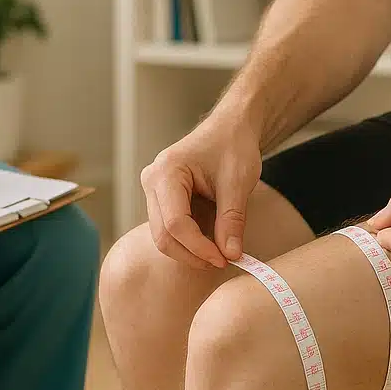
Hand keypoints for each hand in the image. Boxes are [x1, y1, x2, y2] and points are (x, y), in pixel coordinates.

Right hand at [141, 113, 262, 268]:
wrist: (232, 127)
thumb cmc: (234, 146)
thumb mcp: (238, 183)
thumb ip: (232, 220)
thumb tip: (231, 254)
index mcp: (166, 172)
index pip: (176, 223)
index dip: (199, 248)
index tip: (224, 259)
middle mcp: (152, 181)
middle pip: (163, 234)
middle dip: (192, 254)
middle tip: (222, 262)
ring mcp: (154, 190)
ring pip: (163, 235)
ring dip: (190, 251)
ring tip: (219, 254)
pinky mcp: (161, 198)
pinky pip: (169, 228)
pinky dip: (189, 241)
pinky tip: (211, 243)